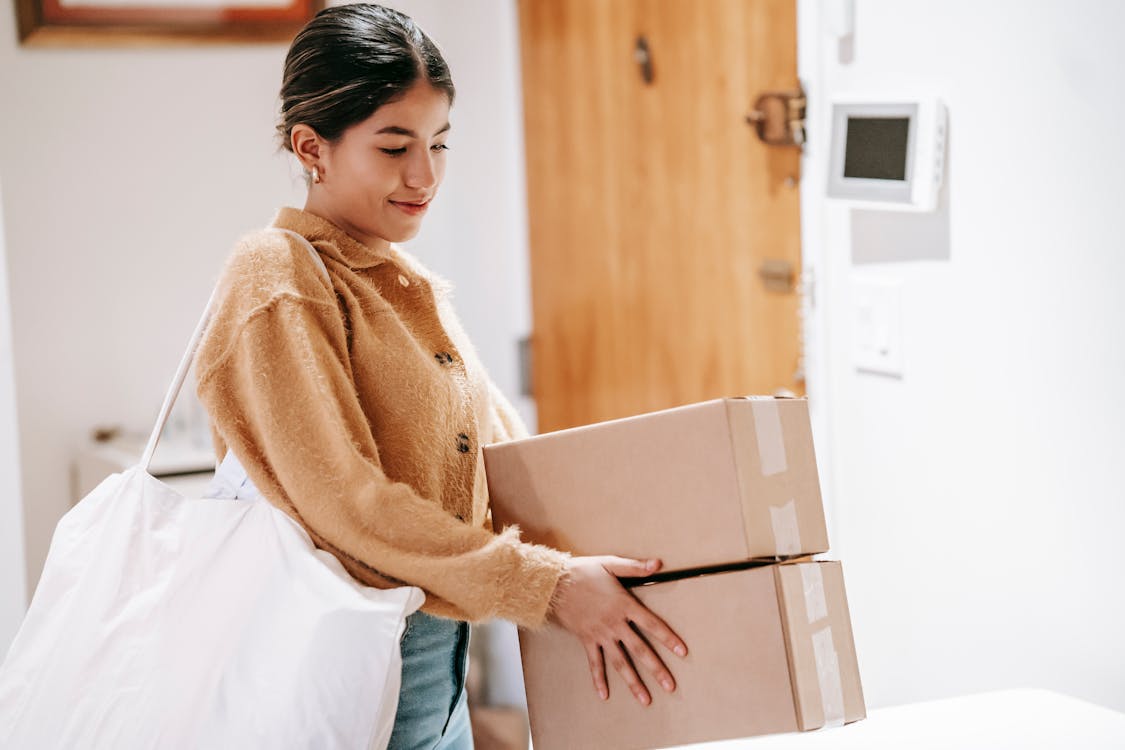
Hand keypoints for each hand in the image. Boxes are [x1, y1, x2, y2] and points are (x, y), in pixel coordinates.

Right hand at [547, 555, 688, 705]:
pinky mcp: (586, 640)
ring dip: (633, 682)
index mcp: (624, 605)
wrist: (554, 584)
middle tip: (670, 686)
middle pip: (639, 650)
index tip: (682, 652)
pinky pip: (594, 663)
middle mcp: (614, 624)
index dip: (668, 638)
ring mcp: (600, 634)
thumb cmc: (583, 571)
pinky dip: (598, 679)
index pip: (652, 624)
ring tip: (645, 699)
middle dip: (656, 669)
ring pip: (620, 662)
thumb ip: (635, 567)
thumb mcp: (610, 564)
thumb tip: (658, 564)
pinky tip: (604, 694)